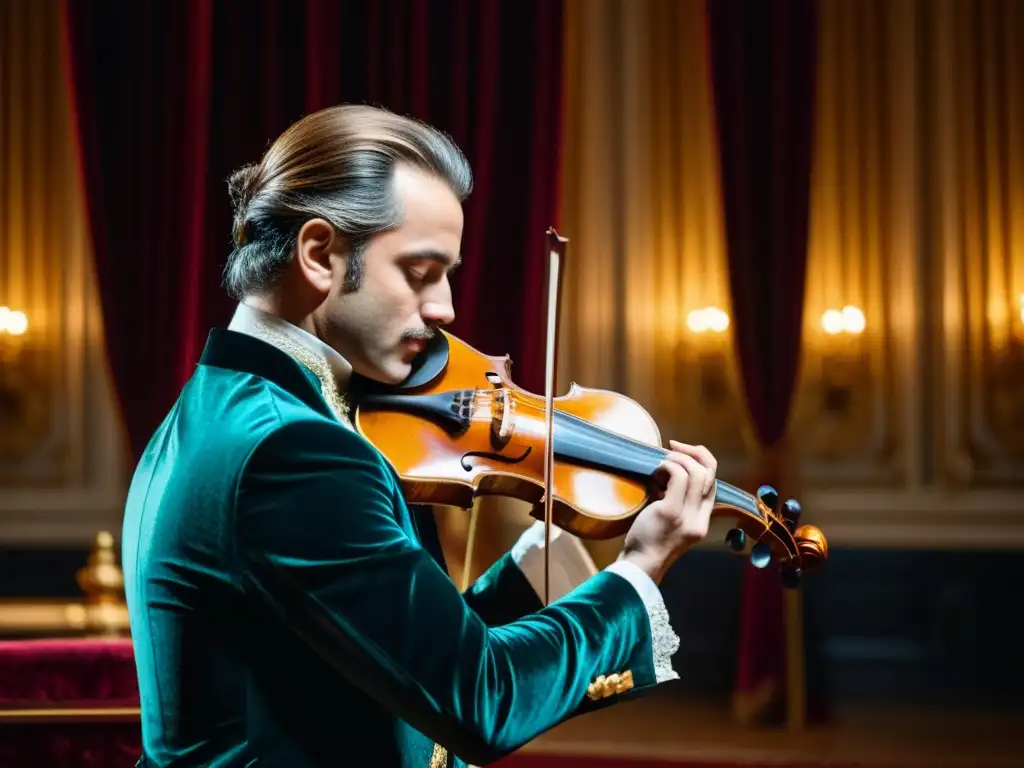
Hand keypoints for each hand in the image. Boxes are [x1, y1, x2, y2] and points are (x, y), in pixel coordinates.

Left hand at [618, 441, 717, 583]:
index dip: (702, 463)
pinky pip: (678, 476)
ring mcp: (687, 515)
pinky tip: (654, 472)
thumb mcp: (670, 523)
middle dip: (694, 453)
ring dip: (677, 459)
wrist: (638, 566)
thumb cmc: (647, 543)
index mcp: (702, 521)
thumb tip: (670, 474)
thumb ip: (677, 502)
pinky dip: (666, 466)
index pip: (712, 484)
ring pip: (696, 472)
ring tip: (660, 463)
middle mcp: (699, 518)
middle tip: (672, 447)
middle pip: (710, 473)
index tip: (682, 454)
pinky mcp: (671, 512)